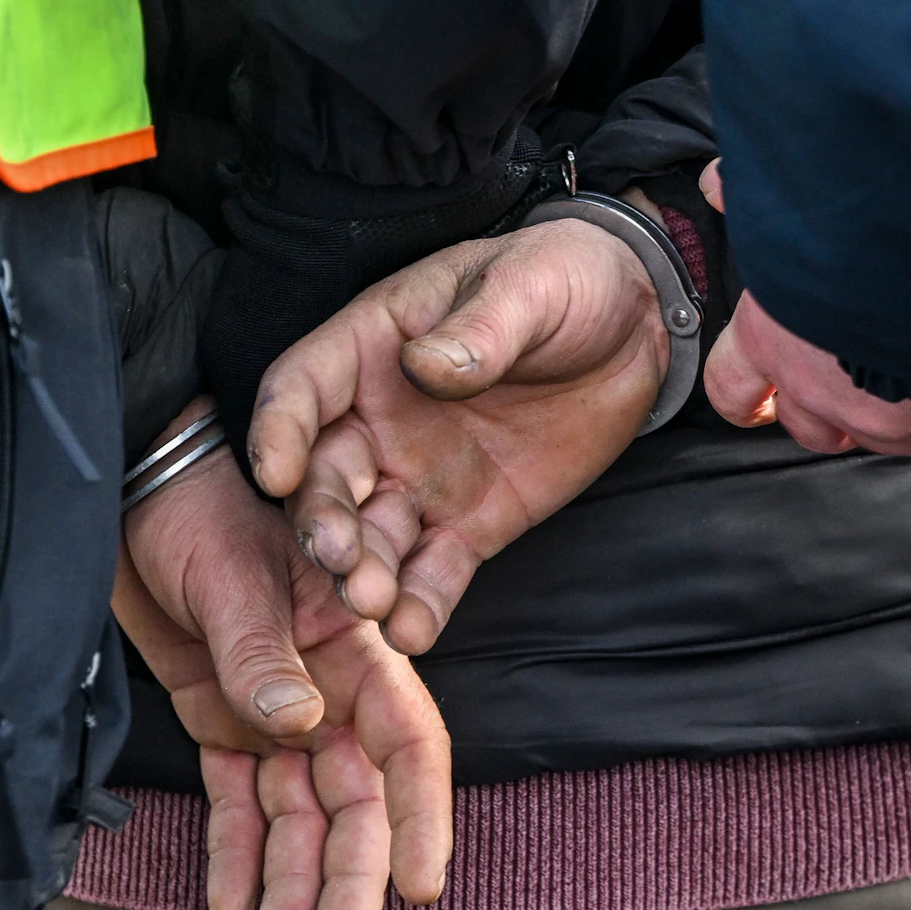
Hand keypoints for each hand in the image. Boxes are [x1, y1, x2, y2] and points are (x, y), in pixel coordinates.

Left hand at [118, 403, 452, 909]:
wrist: (128, 492)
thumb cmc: (194, 509)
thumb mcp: (231, 574)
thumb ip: (262, 653)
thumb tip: (297, 726)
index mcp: (353, 645)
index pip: (406, 739)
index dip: (420, 812)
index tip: (418, 881)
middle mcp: (325, 687)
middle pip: (354, 796)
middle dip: (350, 872)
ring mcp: (275, 710)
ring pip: (299, 812)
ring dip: (294, 879)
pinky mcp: (222, 722)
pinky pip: (239, 800)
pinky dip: (237, 852)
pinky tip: (234, 902)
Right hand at [247, 219, 669, 654]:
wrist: (633, 327)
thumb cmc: (565, 279)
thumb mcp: (528, 286)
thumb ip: (479, 328)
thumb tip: (427, 366)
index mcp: (372, 347)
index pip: (301, 388)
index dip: (280, 429)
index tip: (277, 471)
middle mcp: (379, 420)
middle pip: (326, 477)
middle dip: (323, 520)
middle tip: (339, 557)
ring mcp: (421, 478)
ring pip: (372, 535)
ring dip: (363, 572)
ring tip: (373, 603)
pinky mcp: (470, 524)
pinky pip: (434, 571)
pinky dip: (420, 605)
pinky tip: (414, 630)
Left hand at [698, 161, 910, 455]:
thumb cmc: (864, 224)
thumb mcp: (789, 201)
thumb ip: (752, 198)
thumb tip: (718, 185)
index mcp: (771, 342)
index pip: (733, 391)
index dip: (745, 396)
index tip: (757, 396)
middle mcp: (822, 393)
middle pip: (809, 429)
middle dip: (824, 409)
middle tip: (851, 375)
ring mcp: (887, 417)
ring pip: (882, 436)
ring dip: (895, 410)